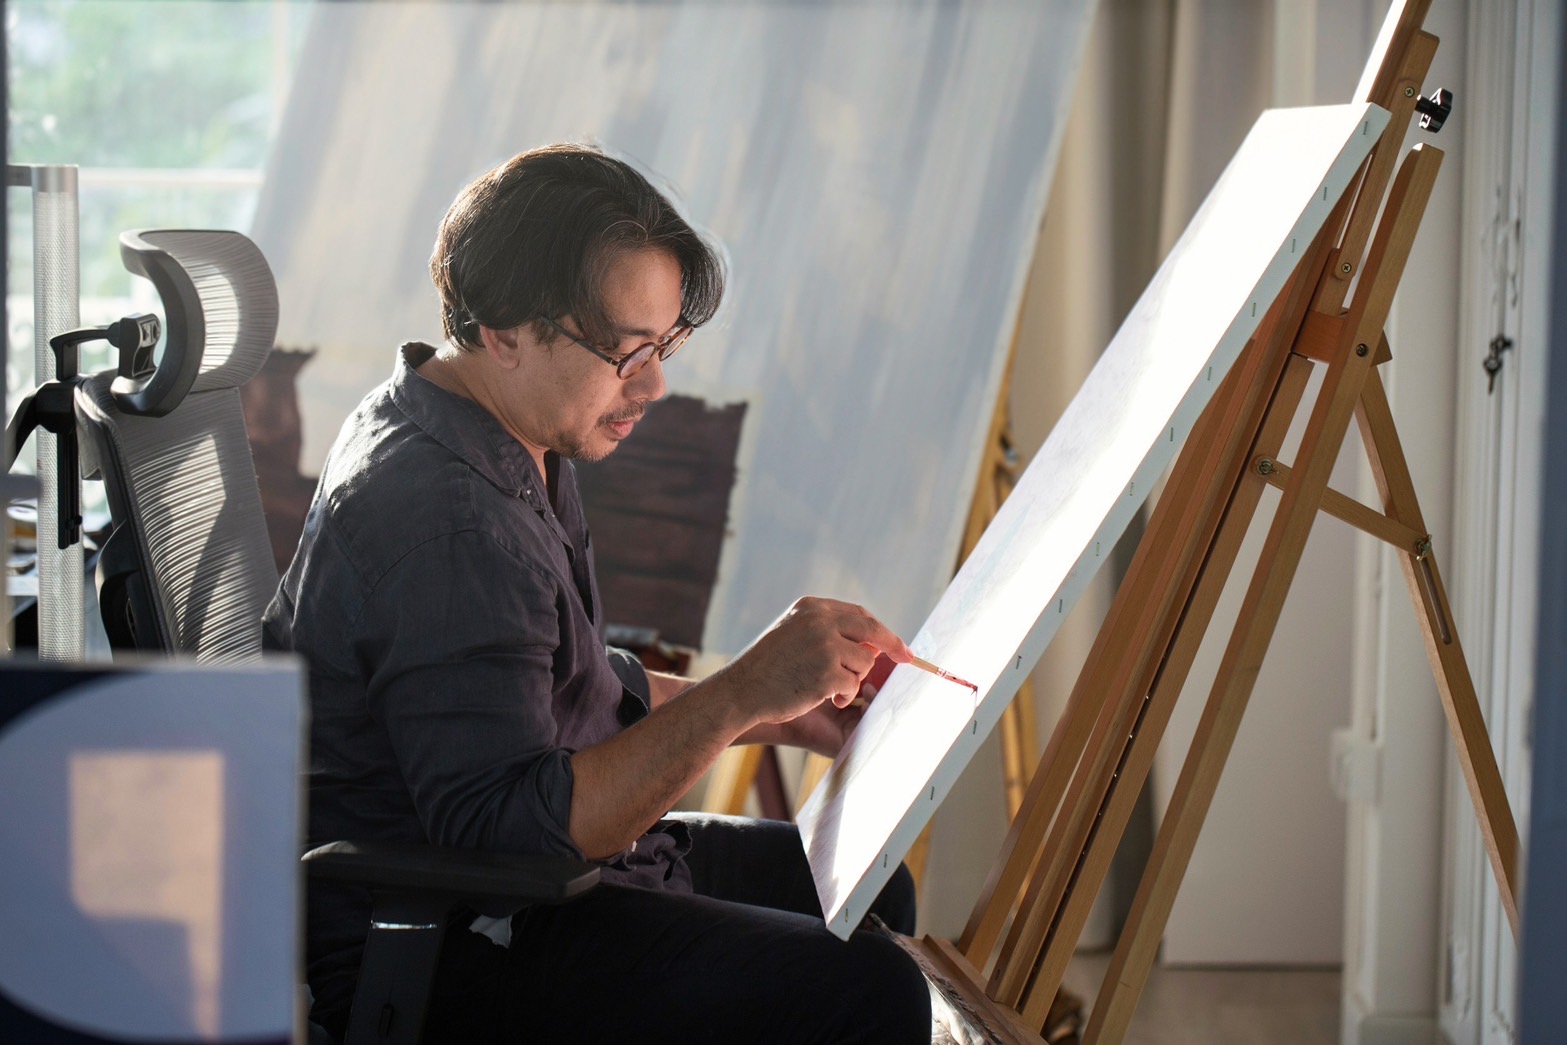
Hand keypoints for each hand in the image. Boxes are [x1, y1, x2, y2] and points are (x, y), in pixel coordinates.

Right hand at [719, 597, 910, 727]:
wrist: (739, 691)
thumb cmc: (767, 668)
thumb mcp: (793, 635)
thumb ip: (828, 632)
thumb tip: (872, 644)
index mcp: (812, 607)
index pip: (859, 615)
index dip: (881, 630)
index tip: (897, 644)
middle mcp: (820, 620)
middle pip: (873, 631)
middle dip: (894, 646)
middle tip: (908, 659)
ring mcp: (824, 645)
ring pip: (865, 662)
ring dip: (853, 679)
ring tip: (826, 687)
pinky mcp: (827, 672)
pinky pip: (853, 684)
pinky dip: (844, 695)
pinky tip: (820, 697)